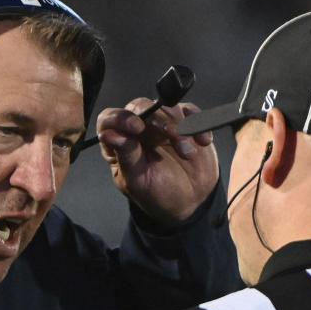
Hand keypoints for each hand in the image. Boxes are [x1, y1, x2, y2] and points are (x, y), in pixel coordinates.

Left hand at [95, 98, 217, 225]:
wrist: (188, 202)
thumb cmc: (157, 194)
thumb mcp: (138, 181)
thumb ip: (126, 155)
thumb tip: (108, 134)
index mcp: (120, 142)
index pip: (110, 120)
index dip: (121, 118)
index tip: (137, 127)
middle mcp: (138, 129)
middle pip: (142, 107)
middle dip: (159, 120)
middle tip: (173, 136)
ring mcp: (162, 123)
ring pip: (168, 108)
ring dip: (181, 126)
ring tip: (188, 152)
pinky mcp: (185, 122)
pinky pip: (190, 113)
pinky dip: (199, 124)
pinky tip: (202, 141)